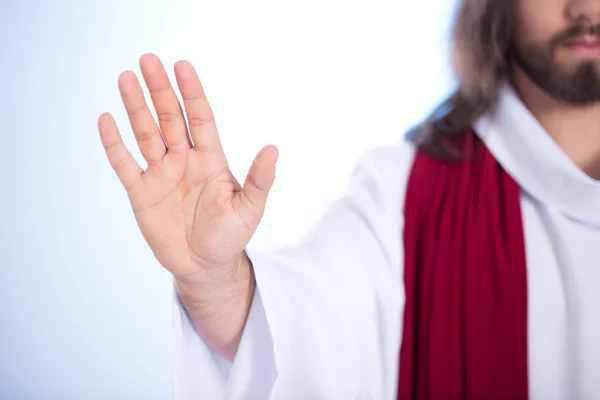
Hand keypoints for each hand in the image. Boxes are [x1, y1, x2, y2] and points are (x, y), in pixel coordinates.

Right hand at [98, 53, 277, 281]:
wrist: (204, 265)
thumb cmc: (230, 236)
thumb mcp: (249, 209)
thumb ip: (259, 180)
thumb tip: (273, 148)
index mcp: (211, 159)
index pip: (200, 118)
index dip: (192, 92)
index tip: (183, 66)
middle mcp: (184, 160)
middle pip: (170, 118)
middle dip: (160, 89)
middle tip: (148, 60)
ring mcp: (161, 174)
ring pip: (145, 133)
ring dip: (135, 107)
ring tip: (125, 78)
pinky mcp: (141, 192)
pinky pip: (124, 163)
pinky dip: (114, 144)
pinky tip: (106, 119)